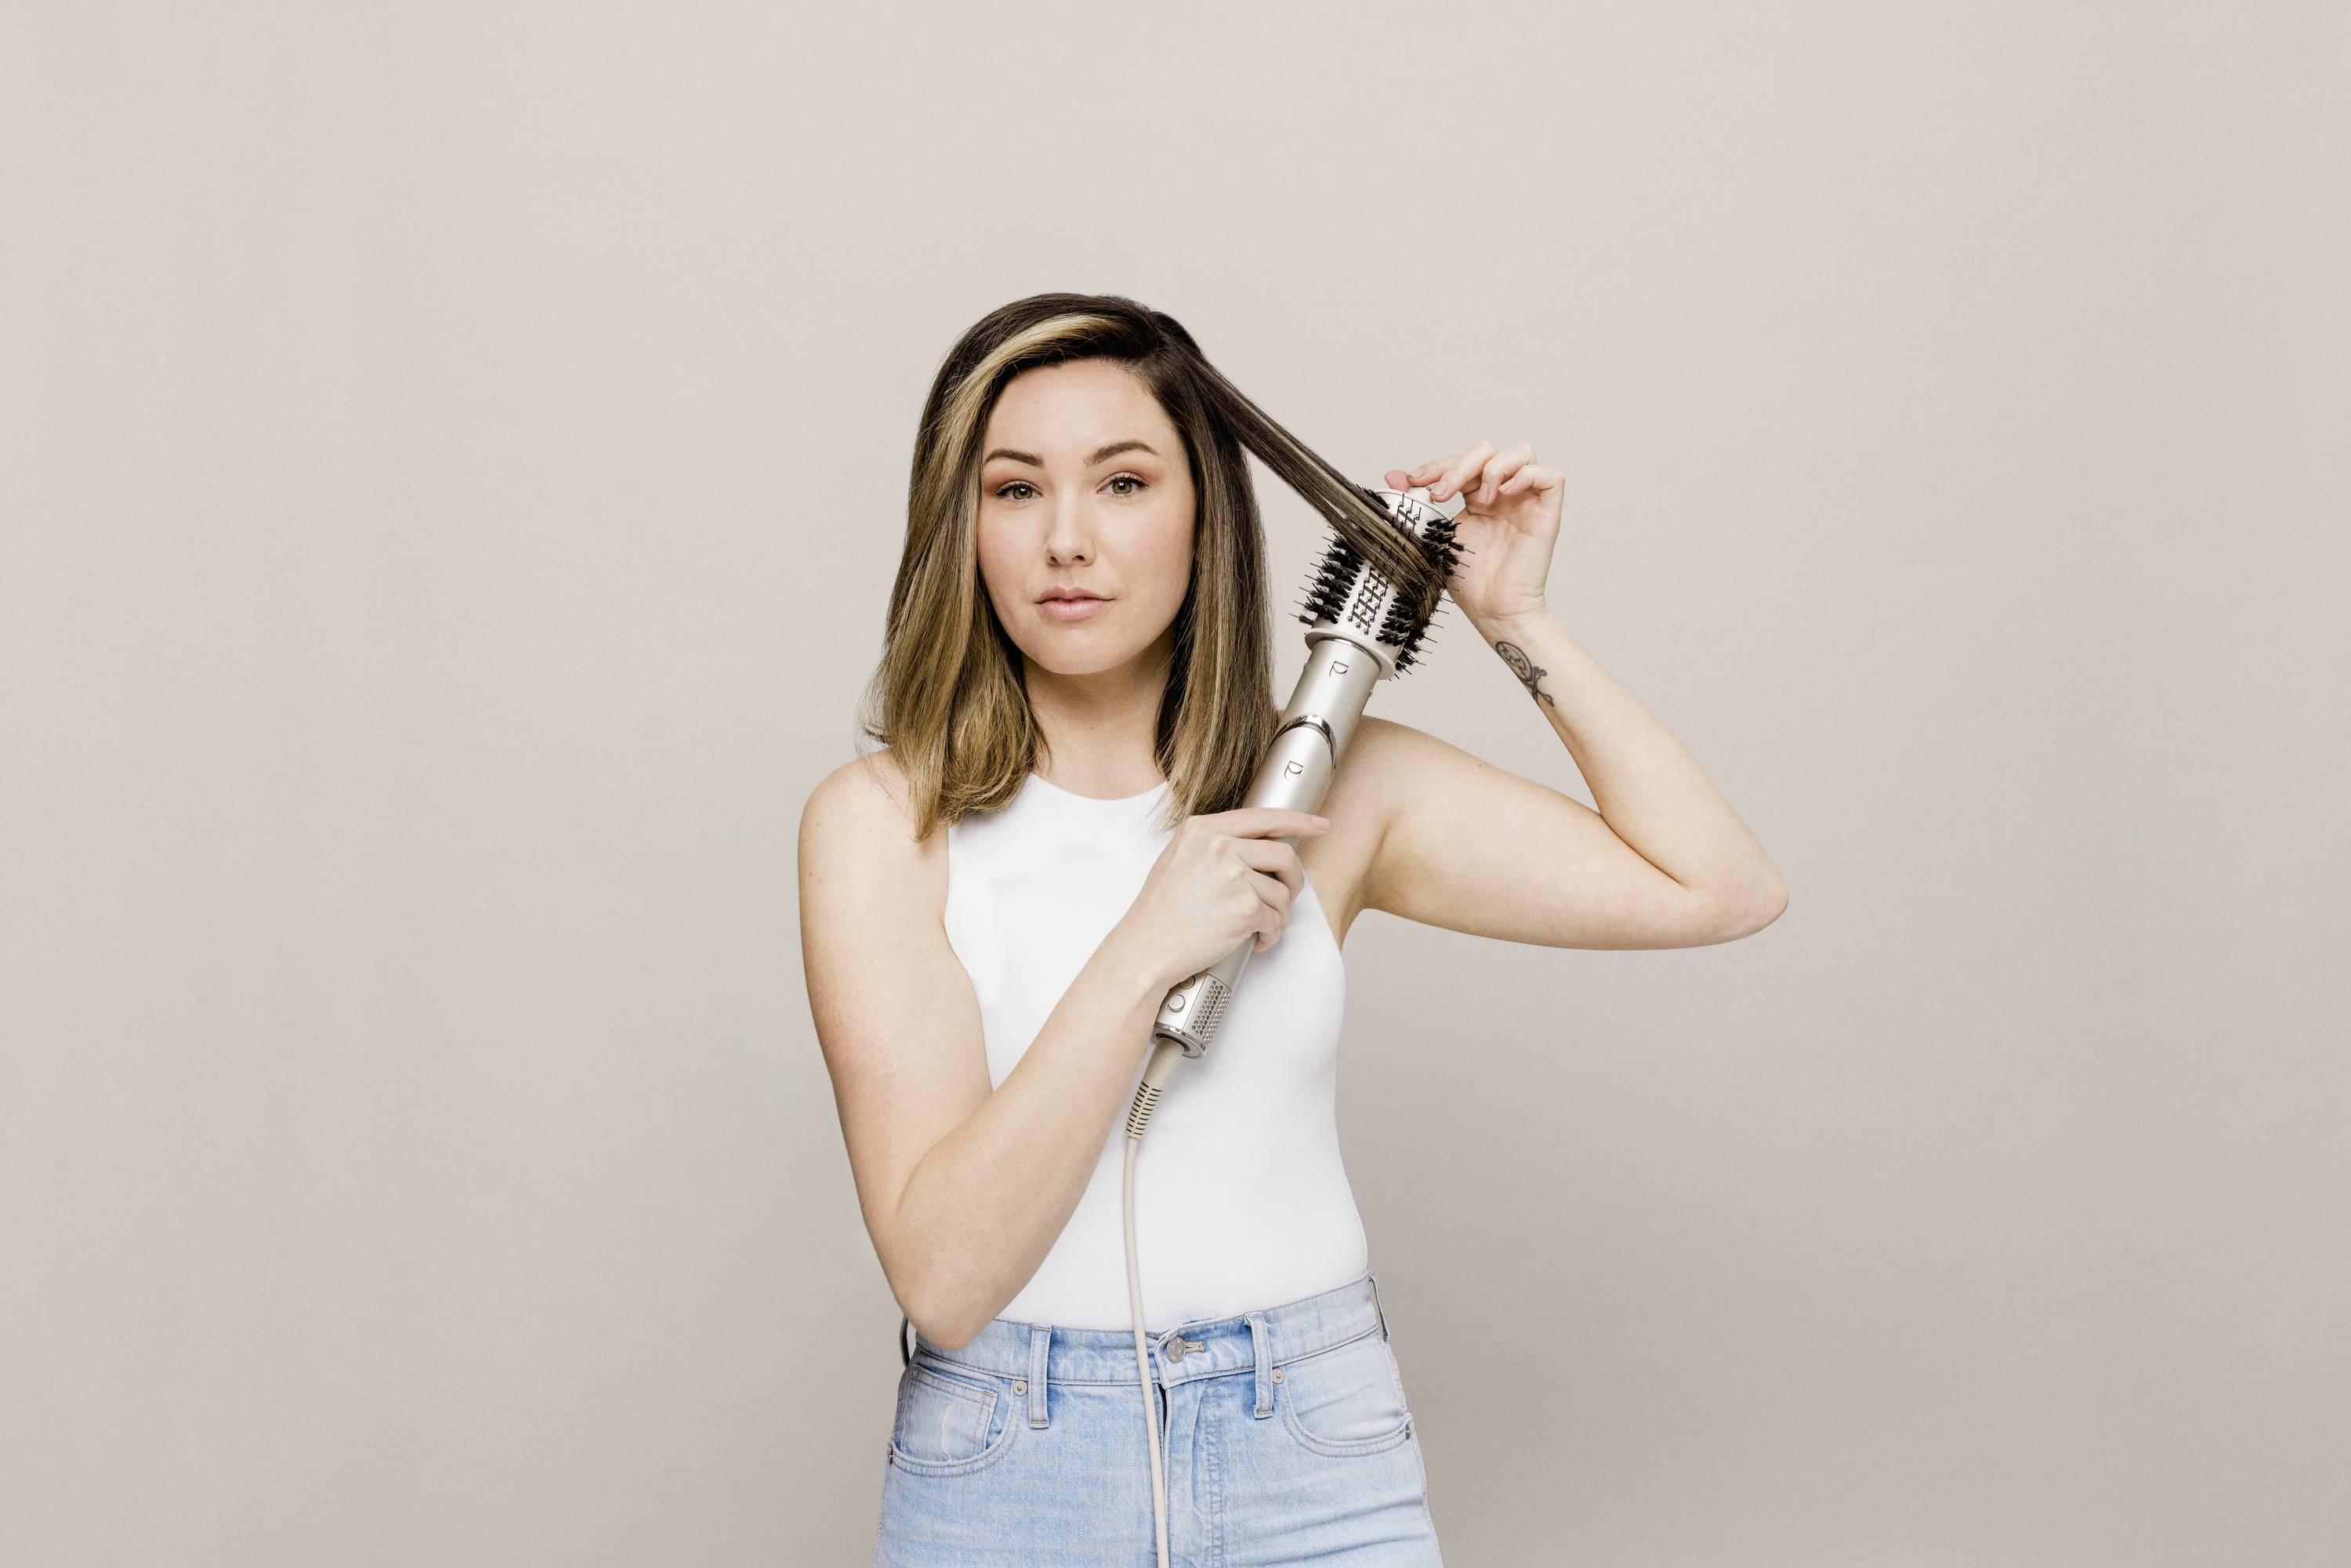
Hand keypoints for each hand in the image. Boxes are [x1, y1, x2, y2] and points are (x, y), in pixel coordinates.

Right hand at [1111, 807, 1331, 991]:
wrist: (1146, 947)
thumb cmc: (1160, 912)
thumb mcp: (1180, 859)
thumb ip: (1215, 845)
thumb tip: (1256, 847)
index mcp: (1203, 829)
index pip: (1264, 817)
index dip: (1299, 821)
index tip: (1318, 825)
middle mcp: (1219, 846)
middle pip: (1284, 854)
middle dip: (1293, 880)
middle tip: (1286, 895)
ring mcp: (1233, 875)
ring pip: (1283, 891)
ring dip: (1278, 914)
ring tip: (1259, 926)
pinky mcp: (1245, 907)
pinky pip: (1276, 919)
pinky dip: (1271, 934)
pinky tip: (1254, 939)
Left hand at [1386, 439, 1562, 629]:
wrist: (1492, 609)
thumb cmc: (1469, 581)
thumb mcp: (1434, 535)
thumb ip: (1416, 505)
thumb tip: (1392, 475)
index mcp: (1477, 498)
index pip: (1461, 462)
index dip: (1438, 465)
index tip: (1414, 481)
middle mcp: (1503, 495)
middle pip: (1488, 450)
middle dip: (1460, 465)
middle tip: (1441, 494)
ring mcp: (1526, 501)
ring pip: (1522, 453)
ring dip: (1493, 467)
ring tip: (1481, 498)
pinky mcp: (1547, 513)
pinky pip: (1551, 476)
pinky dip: (1526, 475)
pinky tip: (1504, 495)